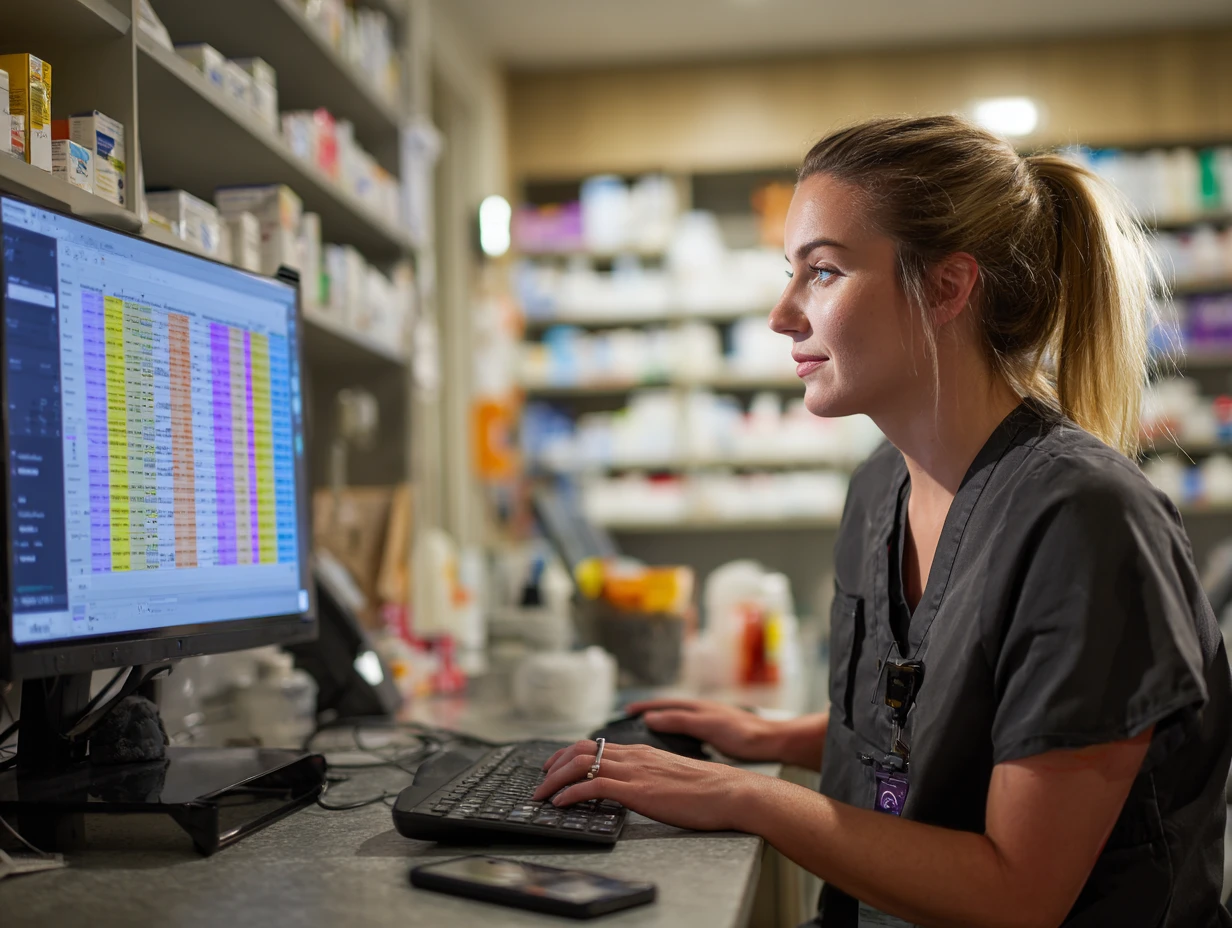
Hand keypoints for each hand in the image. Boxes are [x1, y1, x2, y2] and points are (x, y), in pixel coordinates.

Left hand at [533, 740, 759, 831]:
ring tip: (542, 795)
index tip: (555, 767)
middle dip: (554, 763)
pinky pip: (593, 785)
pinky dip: (570, 793)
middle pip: (581, 748)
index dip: (569, 754)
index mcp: (642, 751)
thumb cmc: (708, 791)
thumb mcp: (671, 777)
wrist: (730, 792)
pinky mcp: (637, 789)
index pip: (595, 745)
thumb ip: (650, 777)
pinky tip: (561, 804)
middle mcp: (634, 755)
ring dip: (554, 779)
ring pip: (581, 763)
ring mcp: (635, 770)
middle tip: (541, 780)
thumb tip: (636, 789)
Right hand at [621, 698, 784, 761]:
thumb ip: (679, 721)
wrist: (770, 743)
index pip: (662, 704)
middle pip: (667, 713)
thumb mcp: (707, 726)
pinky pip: (688, 736)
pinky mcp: (714, 738)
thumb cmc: (743, 733)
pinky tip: (674, 752)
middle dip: (648, 716)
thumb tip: (650, 717)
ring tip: (646, 739)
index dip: (643, 707)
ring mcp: (707, 724)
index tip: (626, 711)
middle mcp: (699, 713)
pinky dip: (676, 740)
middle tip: (631, 724)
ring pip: (677, 725)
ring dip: (661, 728)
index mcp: (695, 707)